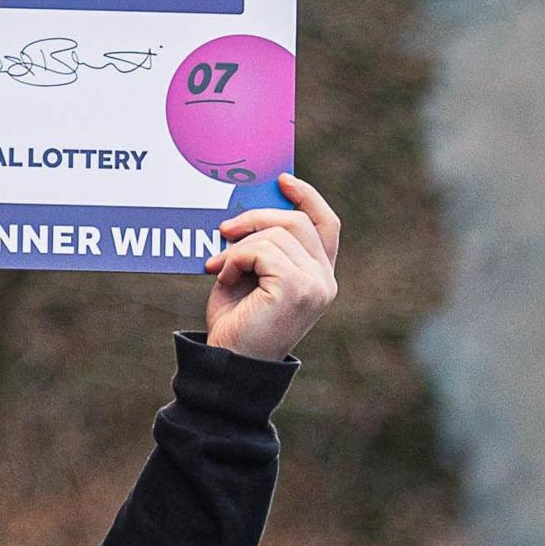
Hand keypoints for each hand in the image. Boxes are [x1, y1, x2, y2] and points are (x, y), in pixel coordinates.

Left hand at [200, 173, 340, 360]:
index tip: (282, 180)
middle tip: (223, 229)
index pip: (326, 225)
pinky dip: (236, 258)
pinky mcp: (298, 289)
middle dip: (256, 216)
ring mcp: (316, 285)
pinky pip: (263, 249)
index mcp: (318, 277)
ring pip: (277, 233)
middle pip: (297, 221)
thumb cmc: (236, 325)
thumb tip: (247, 207)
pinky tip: (223, 278)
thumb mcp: (249, 276)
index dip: (307, 197)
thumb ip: (259, 245)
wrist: (227, 364)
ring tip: (218, 267)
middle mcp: (325, 281)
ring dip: (238, 246)